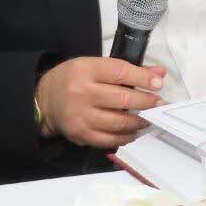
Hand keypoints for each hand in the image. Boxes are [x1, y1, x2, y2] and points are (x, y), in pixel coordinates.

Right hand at [35, 57, 166, 149]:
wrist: (45, 100)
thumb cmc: (74, 79)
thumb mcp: (95, 66)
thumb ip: (127, 69)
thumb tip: (159, 73)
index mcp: (86, 70)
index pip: (120, 72)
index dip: (143, 79)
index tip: (159, 83)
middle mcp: (82, 92)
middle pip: (122, 99)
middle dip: (146, 102)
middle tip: (158, 104)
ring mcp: (80, 116)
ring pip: (118, 122)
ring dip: (138, 122)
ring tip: (147, 119)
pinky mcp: (80, 134)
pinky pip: (109, 140)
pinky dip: (125, 137)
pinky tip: (133, 132)